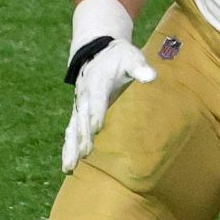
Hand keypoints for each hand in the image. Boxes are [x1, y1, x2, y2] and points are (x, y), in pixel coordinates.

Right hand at [61, 2, 155, 173]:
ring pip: (72, 129)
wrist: (97, 52)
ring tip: (69, 167)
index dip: (96, 113)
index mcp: (98, 82)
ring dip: (70, 148)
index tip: (95, 128)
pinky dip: (68, 148)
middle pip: (82, 117)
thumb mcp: (131, 57)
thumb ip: (140, 67)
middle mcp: (84, 96)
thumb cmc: (119, 57)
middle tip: (84, 153)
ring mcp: (79, 106)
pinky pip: (71, 132)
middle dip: (82, 135)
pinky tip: (68, 166)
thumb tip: (151, 77)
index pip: (97, 99)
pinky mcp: (78, 113)